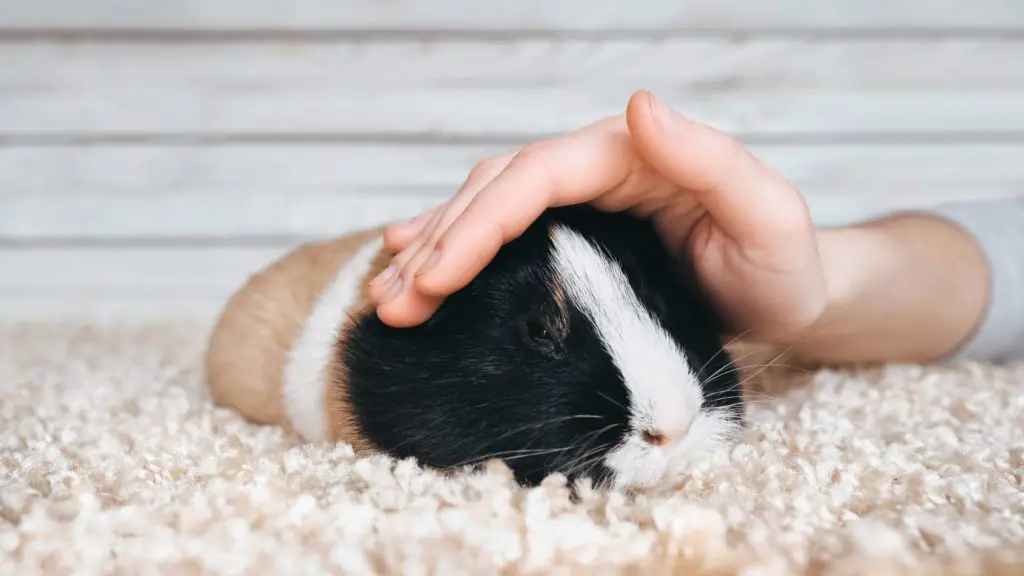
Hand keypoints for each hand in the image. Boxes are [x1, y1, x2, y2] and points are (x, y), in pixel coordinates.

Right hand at [367, 90, 828, 343]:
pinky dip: (455, 249)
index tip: (435, 276)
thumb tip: (642, 104)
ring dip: (433, 252)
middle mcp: (596, 169)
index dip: (479, 224)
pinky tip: (412, 262)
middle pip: (497, 194)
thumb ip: (710, 158)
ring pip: (487, 213)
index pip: (536, 178)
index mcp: (629, 154)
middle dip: (440, 247)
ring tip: (388, 296)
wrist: (789, 296)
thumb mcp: (767, 212)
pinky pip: (503, 236)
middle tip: (394, 302)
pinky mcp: (575, 237)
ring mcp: (582, 203)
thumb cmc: (784, 263)